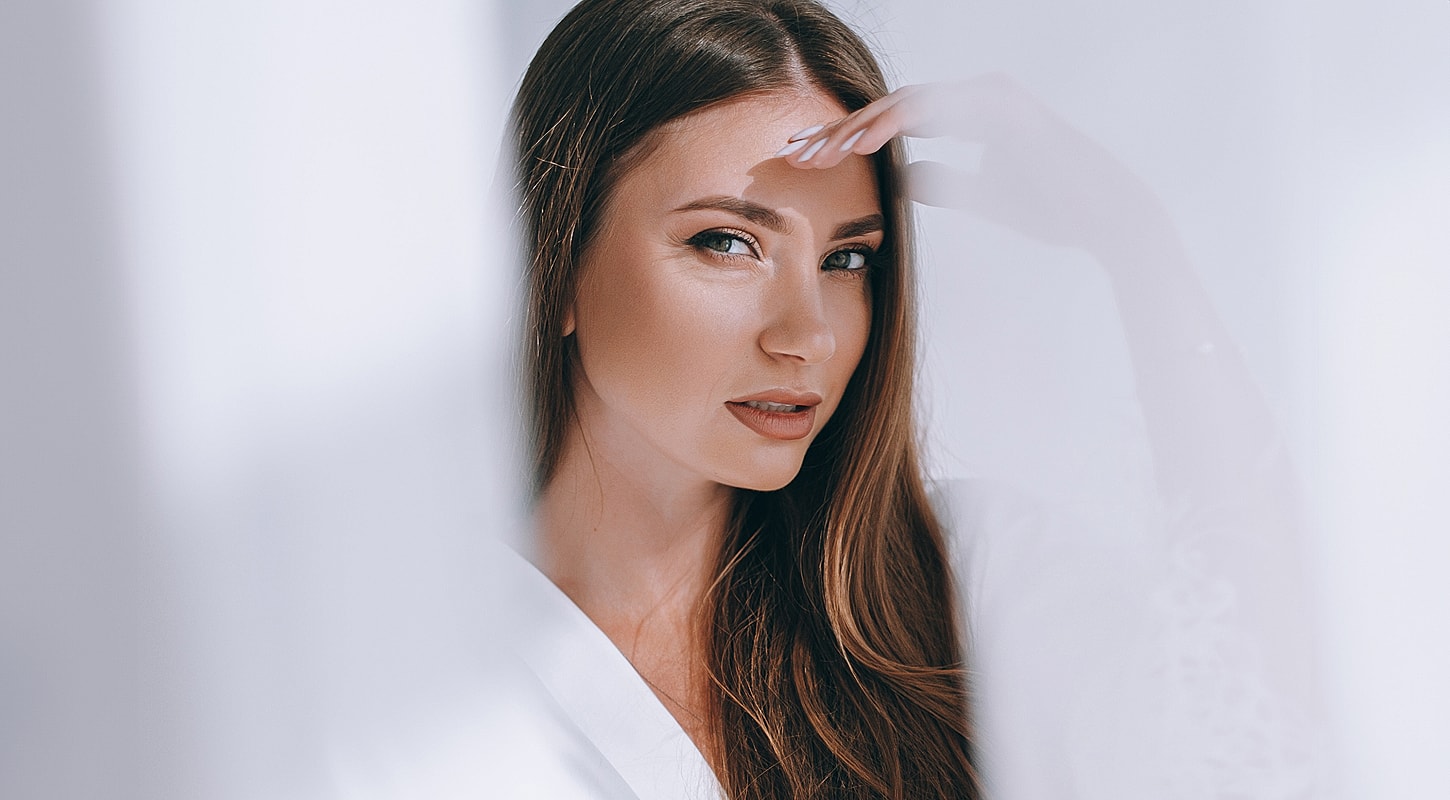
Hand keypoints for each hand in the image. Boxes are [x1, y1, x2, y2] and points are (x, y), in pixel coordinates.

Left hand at [777, 74, 1169, 258]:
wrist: (1106, 220)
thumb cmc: (1052, 209)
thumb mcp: (979, 196)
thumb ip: (938, 180)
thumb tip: (896, 177)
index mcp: (972, 112)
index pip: (896, 121)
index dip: (849, 139)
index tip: (807, 160)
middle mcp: (978, 95)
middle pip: (891, 106)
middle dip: (839, 130)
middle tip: (794, 152)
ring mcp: (991, 94)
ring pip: (905, 102)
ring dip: (856, 127)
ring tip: (816, 152)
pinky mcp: (1001, 105)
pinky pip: (934, 109)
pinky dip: (892, 124)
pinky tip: (857, 145)